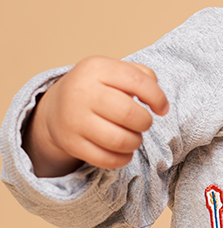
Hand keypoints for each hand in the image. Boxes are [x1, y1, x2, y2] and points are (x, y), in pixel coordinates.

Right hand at [22, 56, 168, 176]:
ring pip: (120, 140)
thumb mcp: (114, 72)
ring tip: (133, 137)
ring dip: (135, 142)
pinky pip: (107, 159)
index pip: (138, 81)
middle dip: (145, 122)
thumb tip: (160, 104)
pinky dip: (123, 158)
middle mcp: (82, 92)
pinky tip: (123, 151)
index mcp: (96, 68)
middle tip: (142, 123)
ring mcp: (74, 119)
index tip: (161, 108)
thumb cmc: (97, 89)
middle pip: (129, 113)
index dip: (158, 98)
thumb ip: (142, 77)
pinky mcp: (72, 143)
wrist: (56, 107)